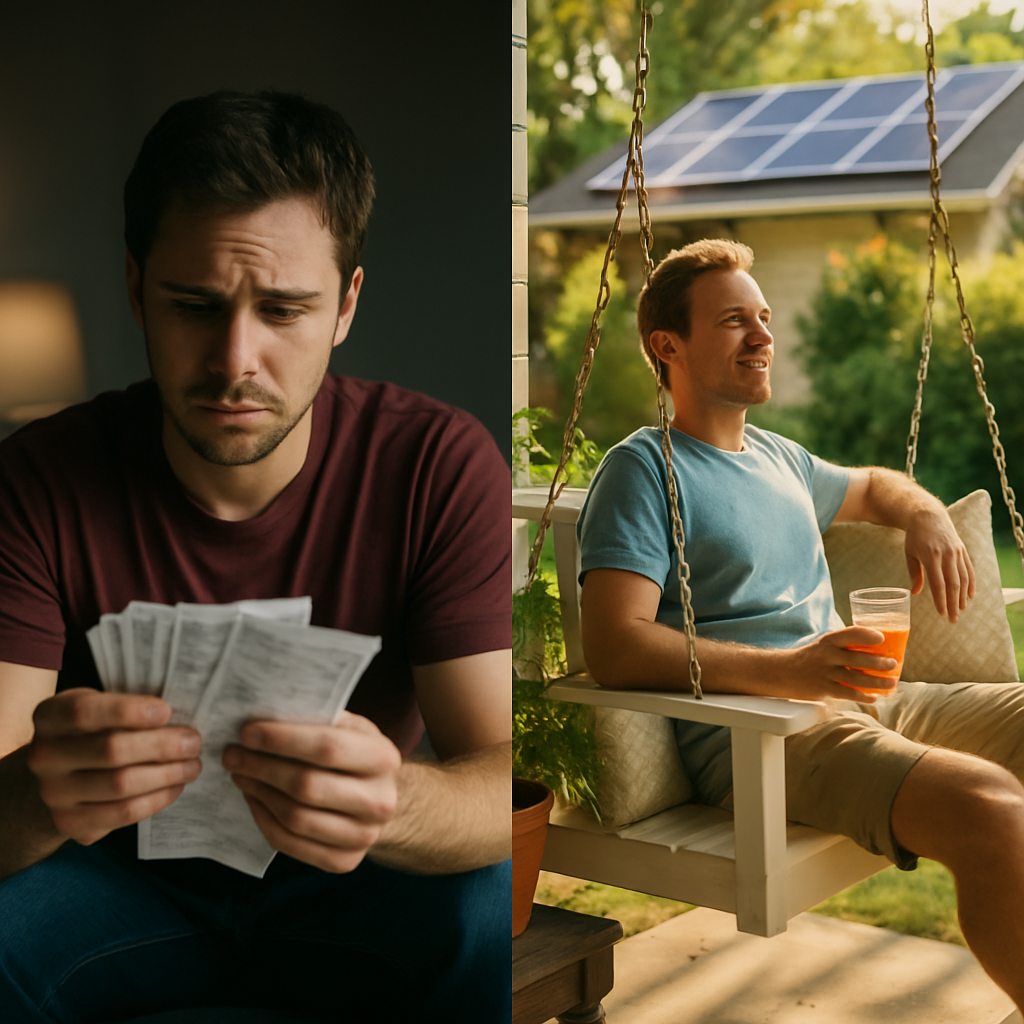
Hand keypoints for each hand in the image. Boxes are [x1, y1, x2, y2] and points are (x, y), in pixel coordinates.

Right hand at [26, 688, 201, 844]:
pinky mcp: (71, 823)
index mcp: (50, 716)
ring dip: (167, 774)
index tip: (166, 711)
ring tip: (193, 765)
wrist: (62, 775)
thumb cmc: (96, 730)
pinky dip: (158, 798)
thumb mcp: (101, 706)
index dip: (128, 711)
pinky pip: (123, 813)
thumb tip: (183, 710)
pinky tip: (176, 786)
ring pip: (121, 785)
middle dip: (162, 746)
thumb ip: (129, 705)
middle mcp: (44, 756)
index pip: (84, 711)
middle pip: (111, 750)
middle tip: (194, 741)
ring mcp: (54, 793)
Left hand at [223, 711, 401, 873]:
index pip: (327, 748)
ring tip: (240, 774)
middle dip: (261, 768)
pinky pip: (290, 843)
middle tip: (233, 755)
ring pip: (295, 818)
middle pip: (307, 786)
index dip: (282, 740)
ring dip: (258, 793)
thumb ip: (317, 720)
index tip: (247, 732)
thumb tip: (264, 710)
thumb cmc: (354, 754)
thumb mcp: (349, 728)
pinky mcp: (345, 862)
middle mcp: (380, 801)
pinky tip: (254, 798)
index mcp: (384, 758)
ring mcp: (365, 836)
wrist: (380, 797)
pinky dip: (263, 819)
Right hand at [777, 627, 896, 702]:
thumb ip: (845, 646)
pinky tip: (874, 697)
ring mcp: (825, 673)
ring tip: (892, 682)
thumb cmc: (811, 657)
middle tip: (893, 664)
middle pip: (857, 659)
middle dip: (877, 662)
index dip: (866, 635)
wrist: (783, 672)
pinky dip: (862, 696)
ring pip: (856, 679)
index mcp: (829, 641)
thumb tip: (878, 648)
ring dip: (876, 681)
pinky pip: (847, 693)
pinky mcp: (823, 689)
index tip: (881, 638)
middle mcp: (826, 655)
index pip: (849, 634)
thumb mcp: (824, 645)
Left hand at [904, 507, 974, 621]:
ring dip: (963, 596)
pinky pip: (969, 569)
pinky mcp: (962, 550)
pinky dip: (971, 583)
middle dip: (953, 603)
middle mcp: (946, 554)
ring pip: (963, 578)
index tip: (941, 613)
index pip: (938, 583)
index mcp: (930, 556)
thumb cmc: (914, 537)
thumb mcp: (909, 553)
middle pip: (953, 584)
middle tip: (953, 619)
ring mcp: (956, 552)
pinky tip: (970, 596)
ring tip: (961, 610)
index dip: (940, 600)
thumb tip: (915, 593)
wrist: (928, 515)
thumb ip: (914, 573)